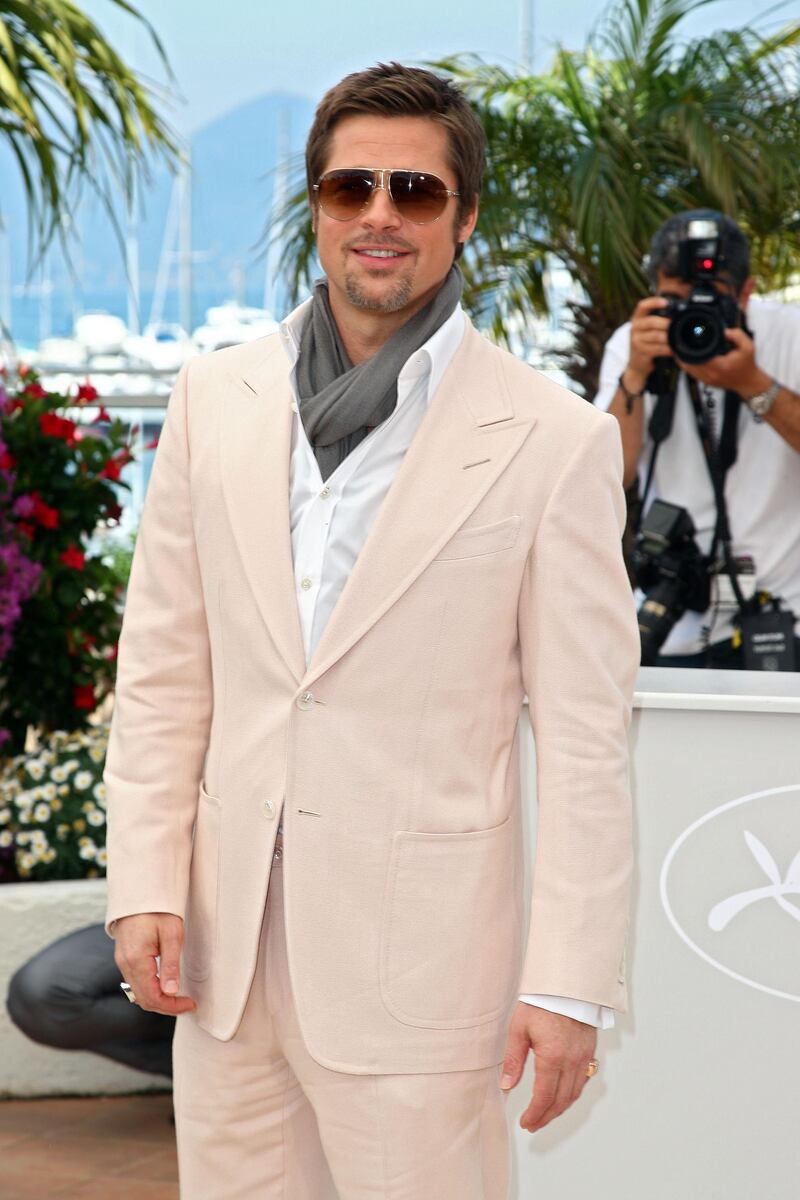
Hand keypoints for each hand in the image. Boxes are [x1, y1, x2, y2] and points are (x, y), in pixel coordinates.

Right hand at [114, 912, 196, 1015]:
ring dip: (158, 999)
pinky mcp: (124, 957)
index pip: (153, 997)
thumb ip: (171, 965)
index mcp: (136, 960)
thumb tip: (172, 992)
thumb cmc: (158, 909)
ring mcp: (122, 961)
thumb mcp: (172, 934)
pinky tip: (164, 986)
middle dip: (166, 1006)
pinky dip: (150, 989)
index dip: (172, 1006)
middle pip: (144, 999)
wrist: (140, 892)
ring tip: (178, 997)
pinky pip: (135, 982)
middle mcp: (125, 964)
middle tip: (187, 1004)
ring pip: (138, 992)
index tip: (190, 1004)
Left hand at [500, 1002, 597, 1132]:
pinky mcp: (589, 1050)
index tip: (525, 1122)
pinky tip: (563, 1095)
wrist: (567, 984)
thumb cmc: (541, 1002)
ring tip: (546, 1115)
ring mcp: (583, 1057)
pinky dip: (572, 1094)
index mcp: (552, 1057)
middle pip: (561, 1101)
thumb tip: (506, 1085)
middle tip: (533, 1124)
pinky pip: (584, 1080)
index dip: (535, 1114)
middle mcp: (572, 1061)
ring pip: (574, 1093)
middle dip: (546, 1117)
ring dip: (560, 1109)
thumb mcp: (519, 1028)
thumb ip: (514, 1059)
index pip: (544, 1097)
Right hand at [625, 295, 672, 389]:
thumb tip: (678, 313)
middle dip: (666, 323)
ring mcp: (636, 340)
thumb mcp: (648, 329)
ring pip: (655, 336)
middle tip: (676, 325)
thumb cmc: (647, 343)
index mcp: (637, 318)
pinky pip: (657, 348)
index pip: (642, 306)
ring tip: (677, 338)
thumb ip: (658, 320)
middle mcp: (634, 328)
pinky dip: (667, 348)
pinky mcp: (641, 352)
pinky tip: (673, 349)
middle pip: (651, 322)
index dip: (654, 302)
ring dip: (668, 337)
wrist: (637, 364)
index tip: (666, 303)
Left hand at [678, 326, 768, 398]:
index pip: (697, 357)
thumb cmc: (747, 365)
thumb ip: (737, 336)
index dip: (688, 349)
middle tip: (679, 342)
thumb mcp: (748, 347)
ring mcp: (707, 380)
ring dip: (682, 360)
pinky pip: (691, 373)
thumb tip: (724, 331)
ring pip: (688, 370)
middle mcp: (711, 374)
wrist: (747, 382)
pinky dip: (687, 365)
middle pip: (688, 364)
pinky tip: (687, 357)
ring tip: (681, 349)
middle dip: (682, 353)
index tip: (684, 341)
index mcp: (719, 366)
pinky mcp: (705, 382)